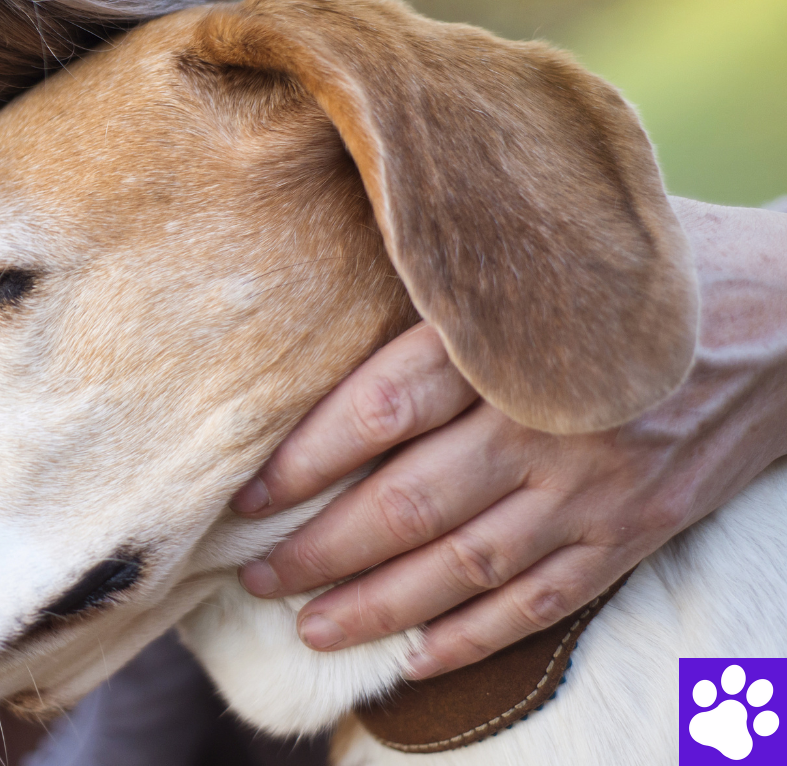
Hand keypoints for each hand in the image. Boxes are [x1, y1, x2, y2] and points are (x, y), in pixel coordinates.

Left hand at [231, 197, 786, 679]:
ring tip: (309, 627)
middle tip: (253, 574)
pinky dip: (475, 638)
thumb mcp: (551, 236)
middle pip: (408, 502)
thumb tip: (341, 258)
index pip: (383, 408)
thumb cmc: (649, 263)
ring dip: (379, 606)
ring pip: (466, 566)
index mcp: (516, 342)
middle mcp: (551, 424)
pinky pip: (543, 601)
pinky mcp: (639, 529)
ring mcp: (599, 487)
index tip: (248, 492)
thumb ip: (457, 266)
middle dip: (319, 549)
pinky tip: (415, 659)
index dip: (305, 459)